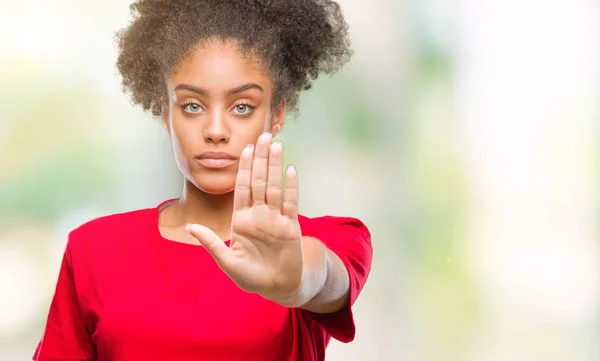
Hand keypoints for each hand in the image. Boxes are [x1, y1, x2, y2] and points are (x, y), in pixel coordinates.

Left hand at [186, 132, 304, 304]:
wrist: (276, 287)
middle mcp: (259, 214)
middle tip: (262, 136)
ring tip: (275, 145)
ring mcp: (275, 219)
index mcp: (242, 219)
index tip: (244, 148)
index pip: (242, 187)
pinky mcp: (291, 226)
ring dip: (274, 166)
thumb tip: (189, 227)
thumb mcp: (226, 260)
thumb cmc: (250, 276)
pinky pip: (290, 202)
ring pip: (274, 187)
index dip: (244, 168)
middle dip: (260, 158)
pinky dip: (290, 186)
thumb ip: (210, 242)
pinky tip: (289, 169)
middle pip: (260, 181)